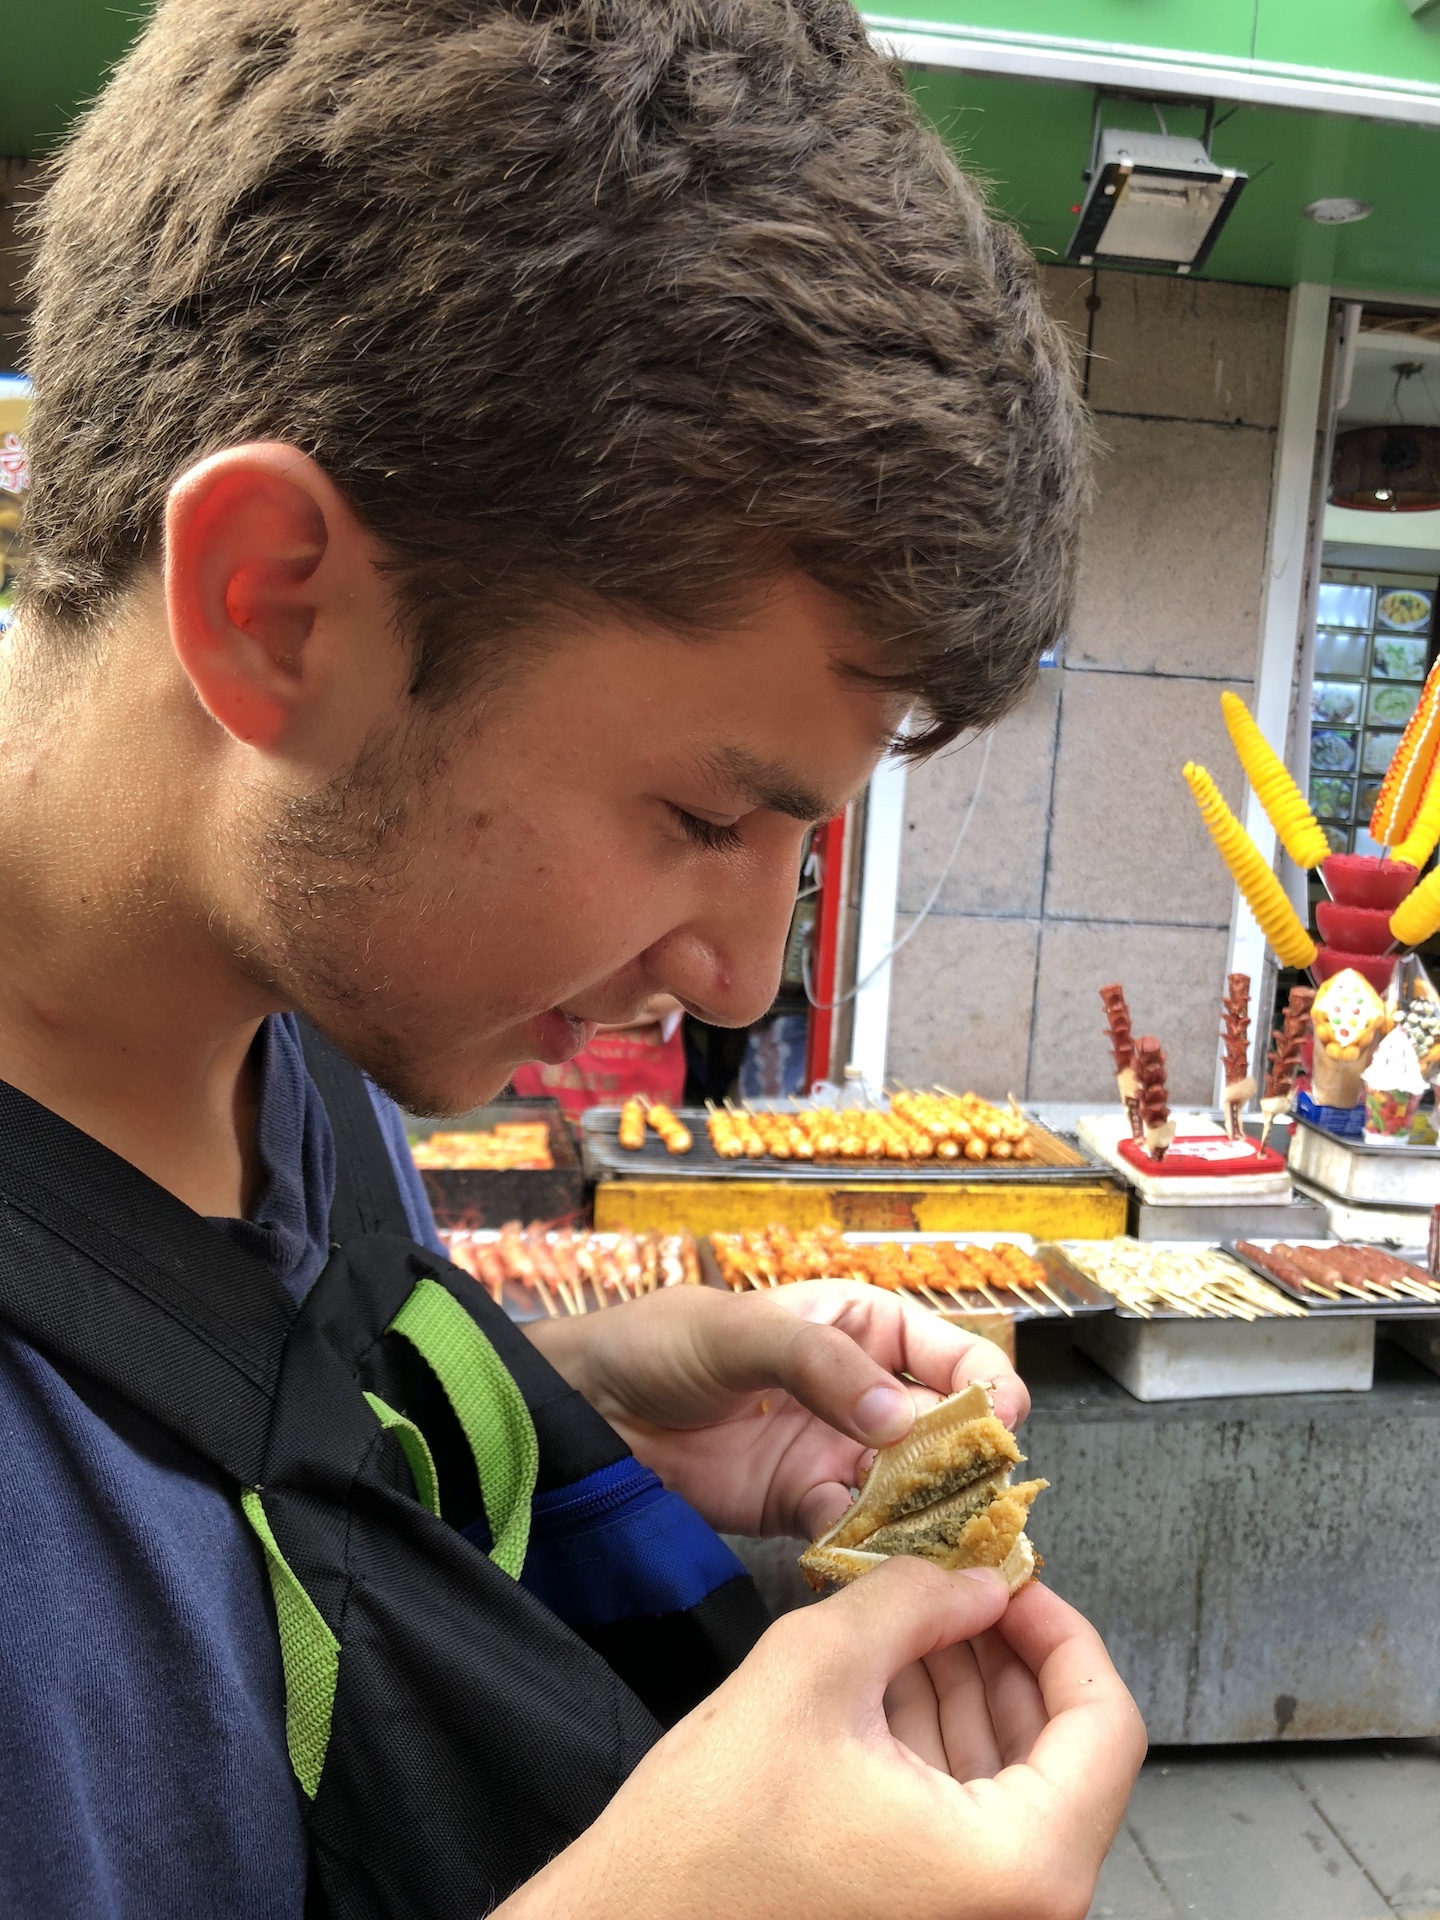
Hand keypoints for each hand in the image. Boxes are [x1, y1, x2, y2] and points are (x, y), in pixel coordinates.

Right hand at [495, 1557, 1145, 1919]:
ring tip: (915, 1611)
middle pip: (1063, 1752)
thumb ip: (912, 1604)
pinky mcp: (926, 1914)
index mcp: (1019, 1864)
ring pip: (1012, 1780)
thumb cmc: (712, 1835)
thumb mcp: (815, 1670)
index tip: (1011, 1578)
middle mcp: (1019, 1907)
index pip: (1106, 1725)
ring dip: (969, 1687)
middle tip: (958, 1580)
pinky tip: (892, 1672)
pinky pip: (965, 1815)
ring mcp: (973, 1916)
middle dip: (1006, 1651)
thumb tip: (976, 1580)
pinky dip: (938, 1740)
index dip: (1061, 1631)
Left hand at [523, 1281, 1027, 1537]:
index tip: (996, 1422)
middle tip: (980, 1501)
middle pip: (940, 1428)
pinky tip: (876, 1562)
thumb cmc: (658, 1343)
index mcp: (856, 1326)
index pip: (945, 1350)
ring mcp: (832, 1451)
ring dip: (927, 1514)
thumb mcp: (741, 1332)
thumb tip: (900, 1416)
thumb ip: (821, 1365)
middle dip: (965, 1462)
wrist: (587, 1410)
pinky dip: (872, 1549)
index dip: (980, 1383)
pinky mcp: (799, 1506)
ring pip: (908, 1487)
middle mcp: (857, 1390)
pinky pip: (855, 1532)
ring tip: (940, 1543)